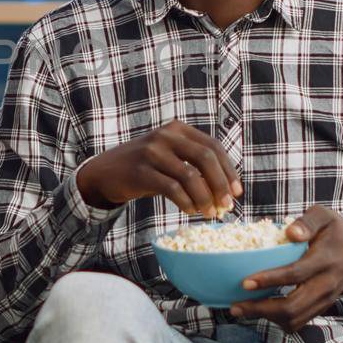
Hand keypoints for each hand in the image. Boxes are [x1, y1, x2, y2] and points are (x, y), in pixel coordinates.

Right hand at [74, 119, 242, 218]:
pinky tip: (191, 211)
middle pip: (206, 158)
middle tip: (227, 206)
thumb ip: (194, 164)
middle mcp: (166, 135)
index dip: (228, 170)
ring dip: (205, 198)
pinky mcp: (141, 171)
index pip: (213, 146)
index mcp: (178, 129)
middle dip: (221, 184)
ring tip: (209, 213)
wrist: (106, 172)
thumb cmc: (146, 167)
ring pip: (190, 176)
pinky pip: (172, 189)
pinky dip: (186, 202)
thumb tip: (227, 190)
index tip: (237, 192)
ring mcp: (152, 152)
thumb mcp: (170, 156)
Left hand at [228, 206, 342, 330]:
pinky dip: (277, 320)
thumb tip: (289, 233)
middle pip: (293, 306)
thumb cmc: (337, 232)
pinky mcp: (321, 308)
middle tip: (236, 306)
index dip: (270, 280)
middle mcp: (326, 284)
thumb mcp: (326, 216)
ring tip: (241, 309)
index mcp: (325, 259)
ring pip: (295, 319)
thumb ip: (308, 221)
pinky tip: (260, 310)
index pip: (296, 273)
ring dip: (266, 318)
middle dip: (261, 309)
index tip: (245, 282)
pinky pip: (298, 322)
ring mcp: (324, 300)